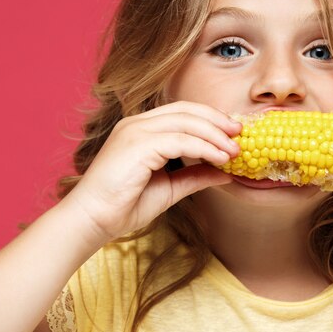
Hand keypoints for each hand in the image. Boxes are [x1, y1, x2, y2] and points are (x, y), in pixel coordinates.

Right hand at [63, 101, 240, 242]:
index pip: (182, 112)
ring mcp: (135, 131)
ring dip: (215, 135)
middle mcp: (137, 123)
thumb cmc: (123, 206)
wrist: (92, 221)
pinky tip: (220, 159)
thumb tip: (226, 172)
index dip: (210, 119)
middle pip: (186, 110)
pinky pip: (180, 140)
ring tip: (234, 150)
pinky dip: (204, 147)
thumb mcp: (170, 188)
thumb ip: (195, 176)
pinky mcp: (137, 144)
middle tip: (240, 133)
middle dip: (217, 120)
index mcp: (141, 129)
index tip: (233, 132)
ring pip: (186, 122)